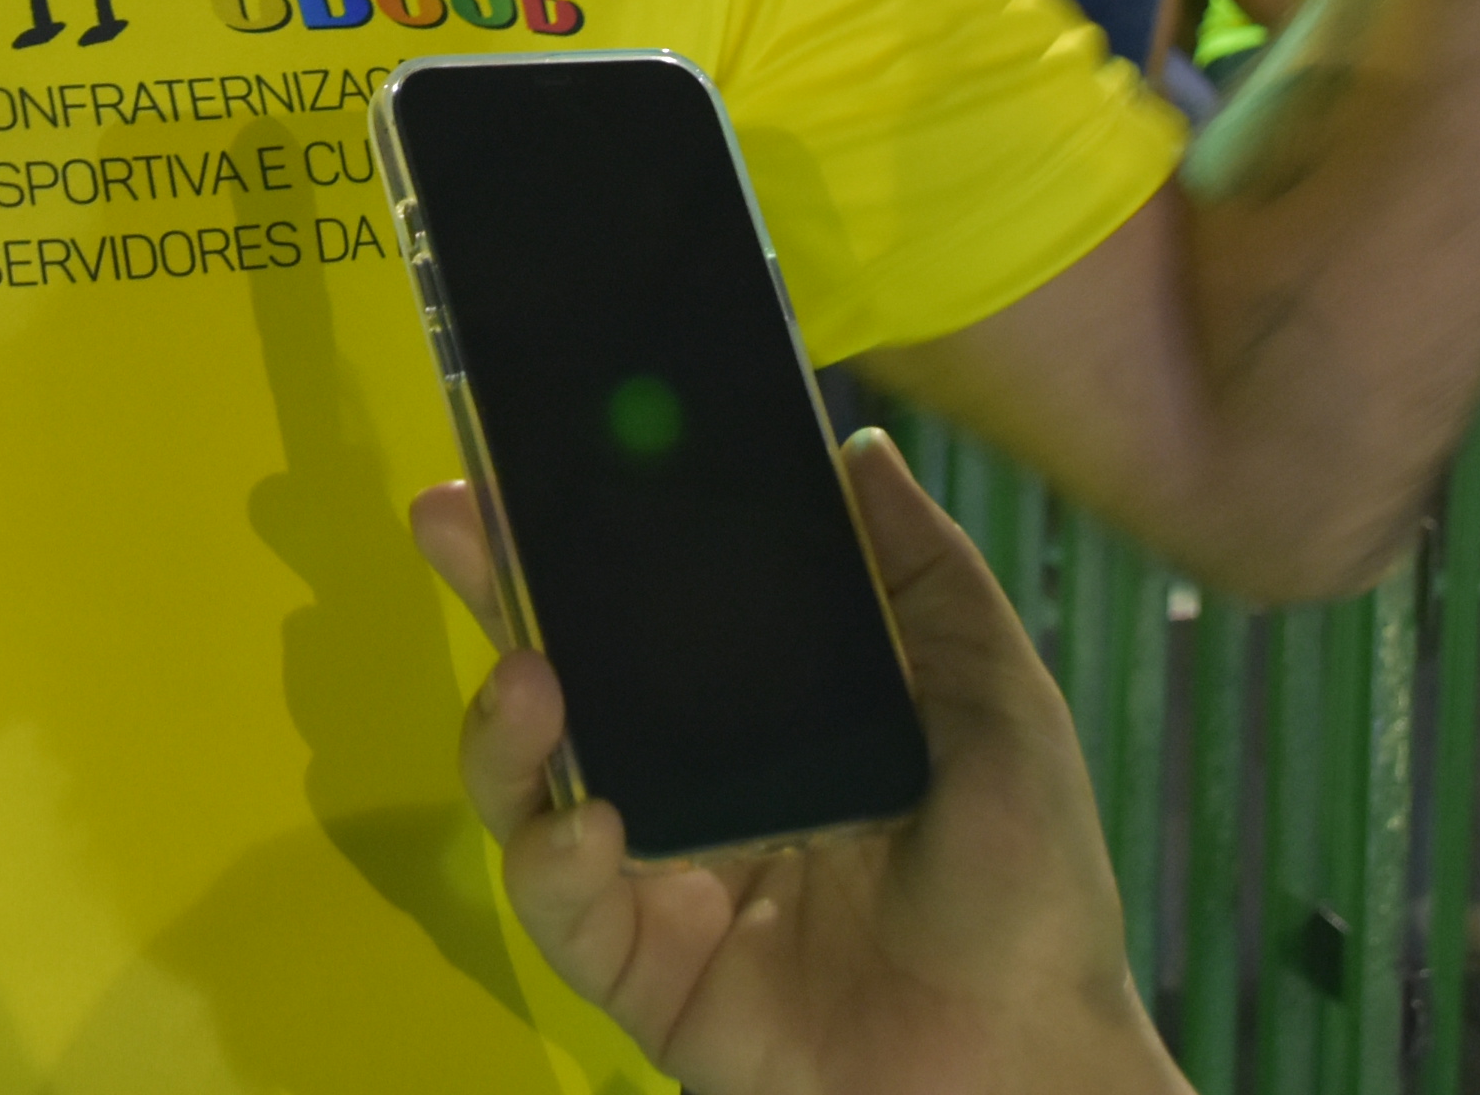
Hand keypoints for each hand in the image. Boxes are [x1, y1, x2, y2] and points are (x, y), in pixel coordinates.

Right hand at [412, 434, 1184, 1094]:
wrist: (1031, 1056)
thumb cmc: (1026, 880)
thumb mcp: (993, 699)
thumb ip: (925, 575)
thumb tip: (858, 446)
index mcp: (764, 716)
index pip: (650, 611)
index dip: (586, 539)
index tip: (536, 459)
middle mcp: (693, 786)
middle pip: (566, 678)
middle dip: (497, 594)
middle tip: (448, 519)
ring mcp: (658, 879)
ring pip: (531, 790)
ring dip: (502, 729)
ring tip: (527, 682)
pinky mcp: (643, 972)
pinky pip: (563, 909)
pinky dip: (554, 857)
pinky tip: (587, 820)